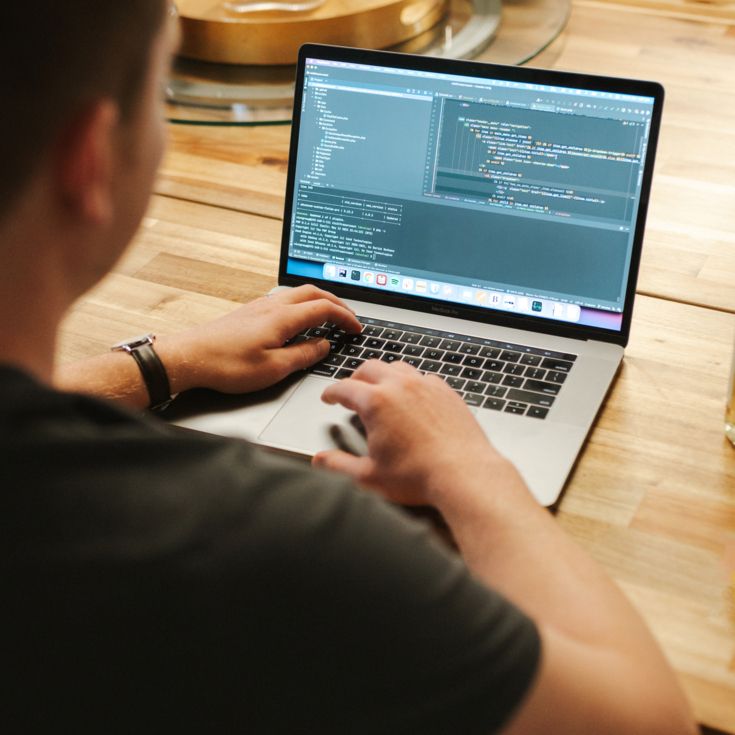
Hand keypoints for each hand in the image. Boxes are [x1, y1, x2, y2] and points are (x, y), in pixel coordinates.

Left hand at [157, 285, 361, 394]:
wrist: (189, 358)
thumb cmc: (226, 365)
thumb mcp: (273, 369)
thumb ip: (303, 355)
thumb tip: (323, 346)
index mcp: (283, 318)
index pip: (324, 308)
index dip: (345, 317)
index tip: (357, 328)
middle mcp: (272, 306)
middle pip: (314, 292)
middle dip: (337, 303)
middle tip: (349, 317)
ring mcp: (259, 306)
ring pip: (298, 293)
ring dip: (319, 300)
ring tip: (329, 315)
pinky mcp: (249, 312)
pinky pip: (284, 299)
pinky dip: (302, 304)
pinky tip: (299, 318)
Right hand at [313, 360, 509, 505]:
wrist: (465, 473)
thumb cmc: (420, 476)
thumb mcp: (369, 476)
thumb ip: (339, 465)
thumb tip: (321, 460)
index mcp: (376, 402)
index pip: (344, 387)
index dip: (331, 392)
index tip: (329, 397)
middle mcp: (401, 386)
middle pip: (370, 368)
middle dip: (356, 377)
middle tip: (351, 388)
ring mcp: (426, 386)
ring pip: (398, 367)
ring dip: (384, 374)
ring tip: (380, 388)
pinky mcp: (447, 392)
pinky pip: (424, 377)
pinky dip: (412, 382)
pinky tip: (413, 396)